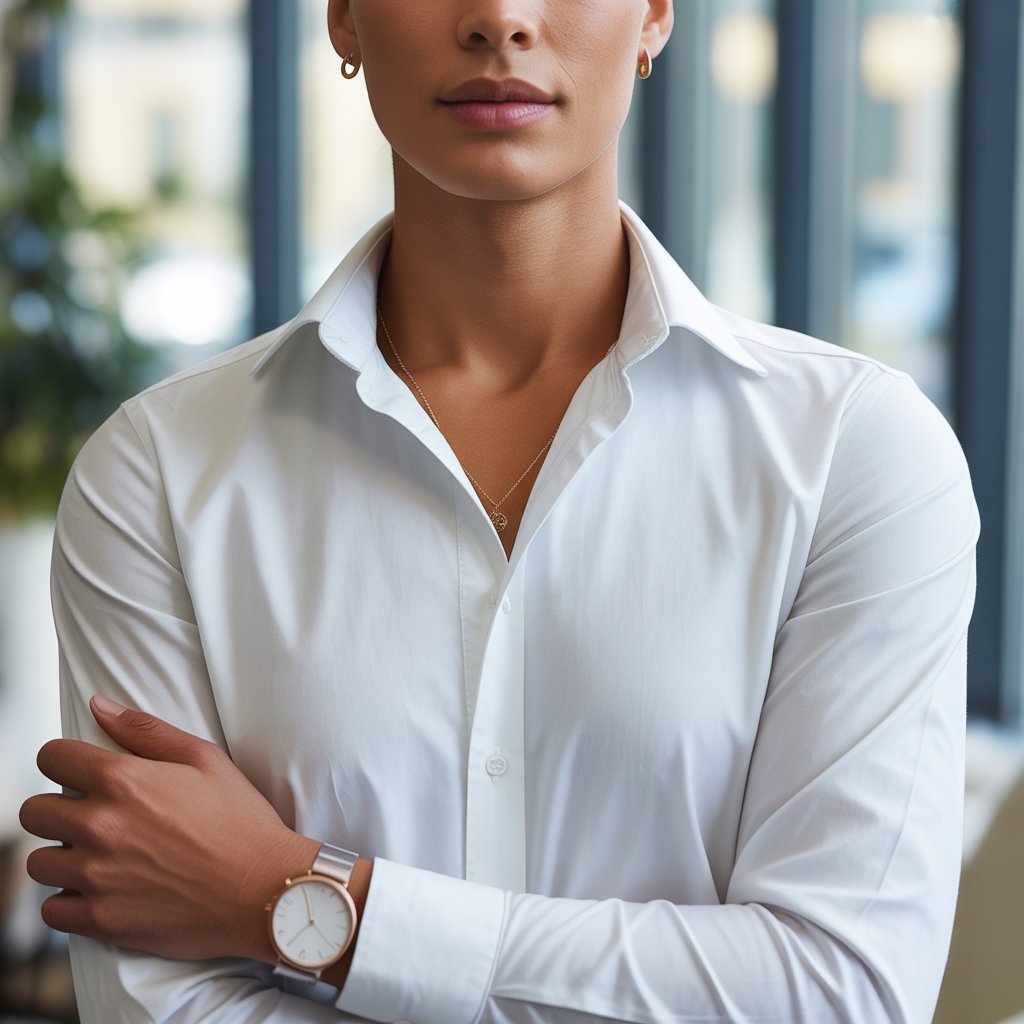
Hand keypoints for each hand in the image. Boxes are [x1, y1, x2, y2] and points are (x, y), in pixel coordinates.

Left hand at [19, 696, 319, 962]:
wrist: (265, 889)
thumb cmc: (241, 820)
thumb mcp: (204, 759)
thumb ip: (145, 730)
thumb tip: (98, 706)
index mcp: (122, 780)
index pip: (51, 758)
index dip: (64, 760)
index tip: (80, 772)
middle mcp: (100, 825)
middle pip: (34, 812)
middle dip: (59, 808)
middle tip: (94, 815)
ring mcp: (96, 876)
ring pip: (39, 863)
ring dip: (63, 856)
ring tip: (99, 855)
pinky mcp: (100, 920)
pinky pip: (51, 911)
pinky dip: (70, 900)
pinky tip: (101, 889)